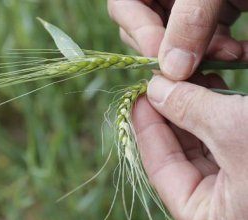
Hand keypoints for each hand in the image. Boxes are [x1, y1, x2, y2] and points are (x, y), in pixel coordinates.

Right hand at [108, 0, 247, 79]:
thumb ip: (190, 20)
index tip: (163, 61)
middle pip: (145, 29)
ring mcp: (185, 8)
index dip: (139, 32)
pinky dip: (218, 52)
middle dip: (171, 50)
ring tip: (229, 54)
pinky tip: (238, 52)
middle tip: (191, 64)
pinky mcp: (207, 19)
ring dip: (198, 56)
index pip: (124, 6)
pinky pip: (200, 43)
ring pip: (174, 43)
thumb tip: (172, 70)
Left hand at [132, 74, 247, 219]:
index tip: (138, 95)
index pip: (161, 168)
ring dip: (193, 107)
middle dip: (171, 112)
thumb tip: (154, 89)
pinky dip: (215, 111)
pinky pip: (222, 138)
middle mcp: (219, 204)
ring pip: (201, 142)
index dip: (147, 128)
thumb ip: (190, 110)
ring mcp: (236, 185)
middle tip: (163, 81)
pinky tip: (211, 86)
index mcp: (205, 216)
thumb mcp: (234, 130)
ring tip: (188, 77)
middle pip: (179, 153)